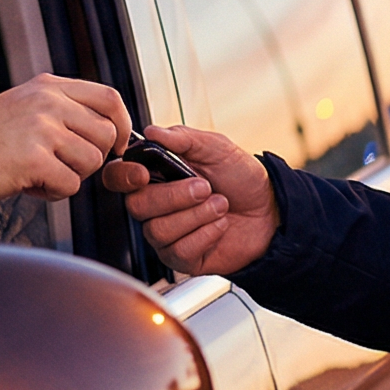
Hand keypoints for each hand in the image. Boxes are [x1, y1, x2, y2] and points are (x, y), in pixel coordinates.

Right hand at [0, 74, 132, 212]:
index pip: (109, 97)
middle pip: (106, 135)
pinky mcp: (33, 159)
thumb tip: (109, 129)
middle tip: (58, 165)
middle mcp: (47, 101)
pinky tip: (26, 184)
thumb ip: (61, 110)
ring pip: (91, 163)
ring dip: (69, 177)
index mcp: (47, 86)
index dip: (122, 124)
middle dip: (89, 159)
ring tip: (36, 173)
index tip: (117, 145)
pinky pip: (70, 185)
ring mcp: (41, 128)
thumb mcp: (22, 107)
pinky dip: (52, 193)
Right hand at [99, 124, 277, 274]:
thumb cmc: (242, 179)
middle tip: (205, 187)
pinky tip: (219, 226)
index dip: (124, 176)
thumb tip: (153, 131)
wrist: (271, 211)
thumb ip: (183, 138)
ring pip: (158, 230)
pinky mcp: (182, 258)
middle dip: (174, 196)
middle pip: (137, 206)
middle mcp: (156, 205)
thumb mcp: (217, 148)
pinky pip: (179, 250)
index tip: (144, 173)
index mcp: (157, 175)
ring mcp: (167, 233)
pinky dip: (205, 235)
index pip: (118, 177)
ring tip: (220, 205)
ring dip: (197, 215)